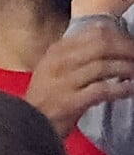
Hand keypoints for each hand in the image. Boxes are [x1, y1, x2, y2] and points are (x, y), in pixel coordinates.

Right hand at [26, 21, 133, 136]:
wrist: (31, 120)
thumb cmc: (46, 93)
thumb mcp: (54, 65)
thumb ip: (73, 51)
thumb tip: (101, 34)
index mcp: (57, 50)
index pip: (92, 34)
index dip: (117, 37)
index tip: (130, 43)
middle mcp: (60, 61)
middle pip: (100, 46)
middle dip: (125, 49)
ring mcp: (65, 80)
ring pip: (103, 66)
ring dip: (126, 69)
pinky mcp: (72, 100)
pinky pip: (101, 90)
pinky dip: (120, 88)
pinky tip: (130, 89)